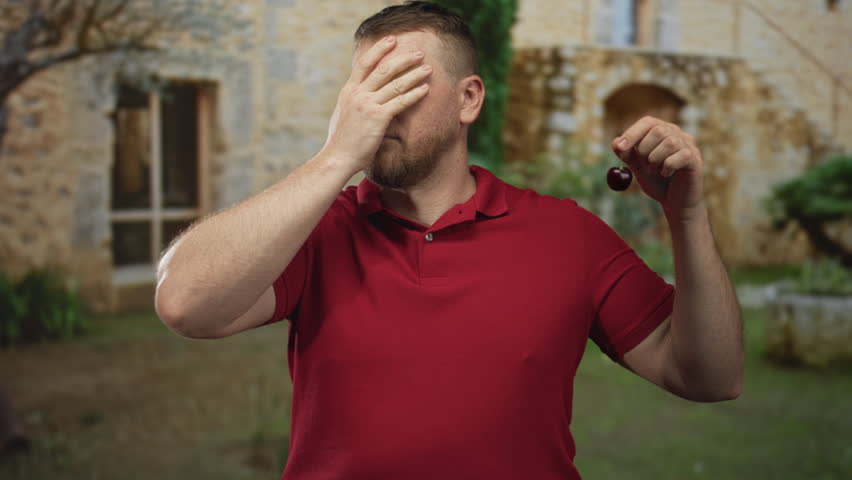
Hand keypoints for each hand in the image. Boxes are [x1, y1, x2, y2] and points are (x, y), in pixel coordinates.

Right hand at [321, 35, 432, 175]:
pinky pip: (400, 102)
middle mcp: (358, 94)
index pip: (365, 63)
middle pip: (383, 69)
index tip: (392, 40)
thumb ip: (353, 100)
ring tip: (428, 69)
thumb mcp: (343, 113)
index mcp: (349, 91)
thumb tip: (361, 93)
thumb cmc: (342, 140)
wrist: (338, 157)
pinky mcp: (378, 118)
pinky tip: (425, 90)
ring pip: (395, 84)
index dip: (379, 49)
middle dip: (403, 59)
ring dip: (414, 75)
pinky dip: (414, 94)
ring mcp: (368, 104)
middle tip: (419, 53)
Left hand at [611, 116, 705, 219]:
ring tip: (654, 170)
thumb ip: (627, 155)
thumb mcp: (637, 167)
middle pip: (658, 130)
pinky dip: (667, 167)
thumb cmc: (657, 181)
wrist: (675, 202)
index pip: (648, 122)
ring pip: (670, 142)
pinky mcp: (695, 159)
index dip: (632, 133)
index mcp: (662, 131)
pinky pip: (680, 156)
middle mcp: (677, 134)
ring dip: (655, 159)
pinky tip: (666, 175)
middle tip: (643, 165)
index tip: (620, 148)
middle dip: (644, 149)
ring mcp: (689, 145)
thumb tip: (615, 142)